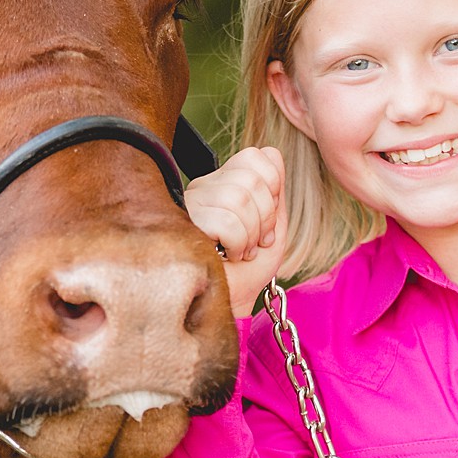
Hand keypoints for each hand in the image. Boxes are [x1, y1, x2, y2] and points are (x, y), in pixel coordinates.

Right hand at [184, 145, 285, 315]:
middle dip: (265, 218)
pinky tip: (226, 256)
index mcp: (224, 183)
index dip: (273, 188)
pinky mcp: (182, 223)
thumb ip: (275, 191)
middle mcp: (203, 188)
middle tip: (254, 243)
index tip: (265, 224)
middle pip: (251, 178)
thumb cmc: (246, 273)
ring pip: (238, 197)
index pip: (256, 156)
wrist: (229, 305)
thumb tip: (272, 152)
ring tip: (240, 251)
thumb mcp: (272, 228)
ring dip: (249, 234)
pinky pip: (226, 220)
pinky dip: (237, 244)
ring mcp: (190, 204)